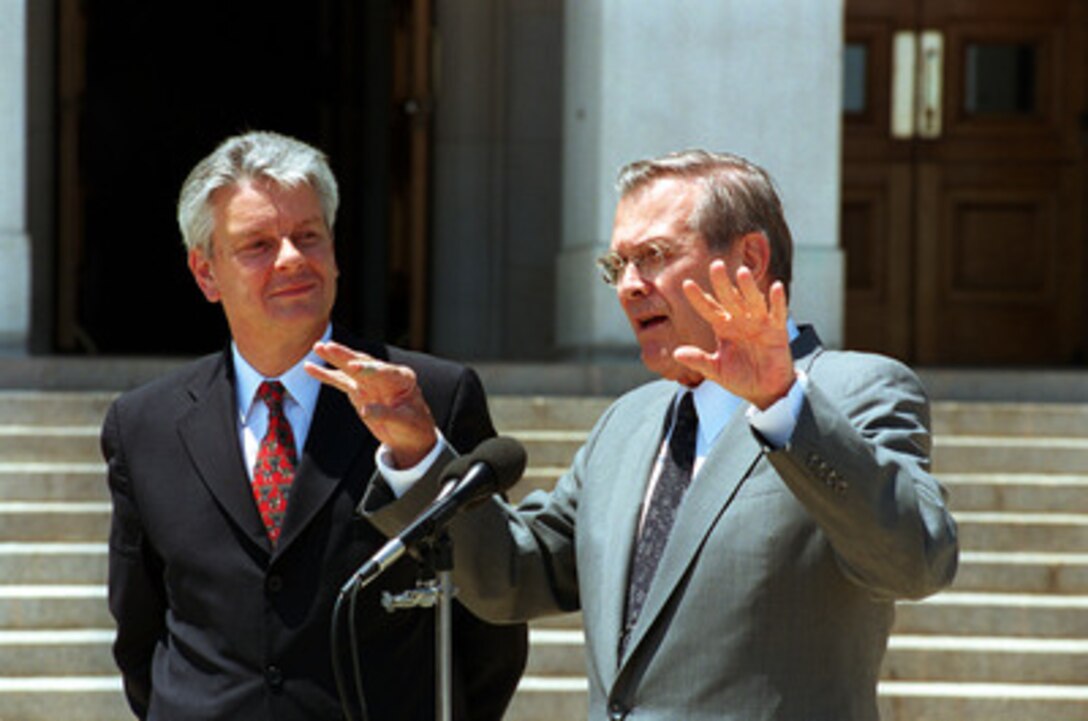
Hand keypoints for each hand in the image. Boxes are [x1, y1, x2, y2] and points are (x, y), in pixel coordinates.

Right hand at [305, 341, 437, 467]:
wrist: (409, 435)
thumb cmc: (412, 427)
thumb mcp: (404, 423)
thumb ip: (386, 414)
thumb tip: (365, 410)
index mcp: (402, 379)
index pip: (383, 371)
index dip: (368, 369)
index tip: (353, 367)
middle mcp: (385, 375)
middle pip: (363, 363)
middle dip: (346, 355)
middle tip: (329, 346)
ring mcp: (370, 381)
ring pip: (349, 368)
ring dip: (334, 358)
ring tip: (318, 347)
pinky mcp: (358, 389)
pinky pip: (339, 380)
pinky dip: (325, 374)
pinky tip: (310, 367)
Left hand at [675, 261, 795, 409]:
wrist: (764, 390)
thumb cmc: (740, 377)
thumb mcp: (716, 371)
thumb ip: (699, 360)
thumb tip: (676, 353)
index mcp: (724, 327)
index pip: (709, 309)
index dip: (699, 298)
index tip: (686, 284)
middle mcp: (740, 321)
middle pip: (730, 299)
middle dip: (722, 283)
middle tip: (716, 264)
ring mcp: (759, 324)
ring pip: (753, 302)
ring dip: (748, 288)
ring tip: (742, 272)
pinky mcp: (777, 331)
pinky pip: (777, 314)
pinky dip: (777, 301)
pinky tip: (775, 287)